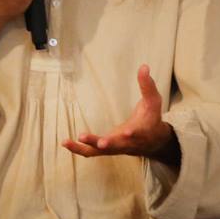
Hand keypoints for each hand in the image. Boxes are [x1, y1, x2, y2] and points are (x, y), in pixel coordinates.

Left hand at [62, 65, 179, 164]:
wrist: (153, 141)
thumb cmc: (152, 118)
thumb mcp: (153, 101)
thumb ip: (147, 85)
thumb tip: (144, 66)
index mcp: (141, 131)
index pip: (137, 133)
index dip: (132, 134)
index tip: (127, 132)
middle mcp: (127, 143)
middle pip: (116, 146)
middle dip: (107, 144)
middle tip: (99, 142)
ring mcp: (115, 148)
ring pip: (99, 152)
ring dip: (83, 148)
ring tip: (67, 142)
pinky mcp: (106, 150)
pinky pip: (91, 152)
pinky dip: (79, 149)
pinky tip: (65, 142)